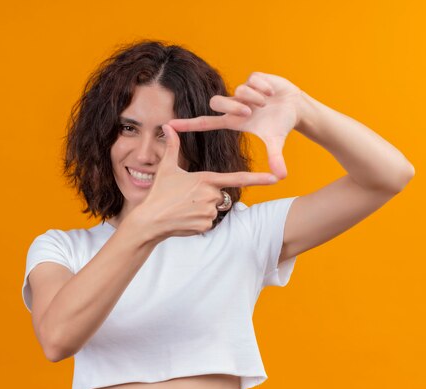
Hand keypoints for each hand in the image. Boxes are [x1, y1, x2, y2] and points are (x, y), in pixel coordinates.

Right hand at [135, 123, 278, 240]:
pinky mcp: (205, 225)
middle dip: (208, 196)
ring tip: (184, 208)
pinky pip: (208, 221)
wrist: (151, 220)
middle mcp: (211, 195)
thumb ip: (172, 147)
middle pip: (221, 194)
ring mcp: (209, 211)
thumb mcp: (167, 168)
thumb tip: (168, 126)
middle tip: (187, 198)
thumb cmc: (159, 193)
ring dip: (203, 208)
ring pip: (215, 208)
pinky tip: (185, 219)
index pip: (237, 178)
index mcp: (206, 179)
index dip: (257, 178)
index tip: (274, 178)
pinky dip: (198, 220)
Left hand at [167, 72, 302, 179]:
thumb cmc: (280, 123)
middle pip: (216, 102)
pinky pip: (253, 80)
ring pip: (238, 90)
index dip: (187, 124)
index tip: (169, 125)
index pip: (204, 123)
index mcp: (233, 121)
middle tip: (250, 112)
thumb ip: (275, 157)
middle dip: (233, 106)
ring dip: (254, 98)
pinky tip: (271, 93)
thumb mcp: (275, 140)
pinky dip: (264, 87)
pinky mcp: (253, 78)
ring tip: (266, 103)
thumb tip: (281, 177)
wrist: (295, 106)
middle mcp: (234, 105)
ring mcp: (242, 91)